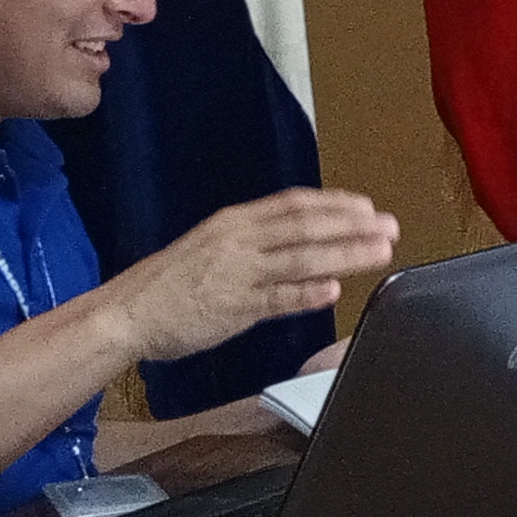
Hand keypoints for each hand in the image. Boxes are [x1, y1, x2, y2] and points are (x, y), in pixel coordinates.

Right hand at [95, 189, 398, 364]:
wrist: (126, 312)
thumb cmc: (170, 283)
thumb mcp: (212, 247)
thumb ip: (254, 243)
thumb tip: (299, 242)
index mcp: (234, 222)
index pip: (294, 204)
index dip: (335, 204)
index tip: (368, 207)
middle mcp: (239, 241)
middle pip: (306, 226)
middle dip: (353, 226)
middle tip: (390, 227)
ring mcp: (237, 273)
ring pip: (301, 259)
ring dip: (345, 255)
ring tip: (380, 253)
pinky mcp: (232, 308)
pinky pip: (276, 299)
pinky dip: (306, 294)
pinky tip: (334, 291)